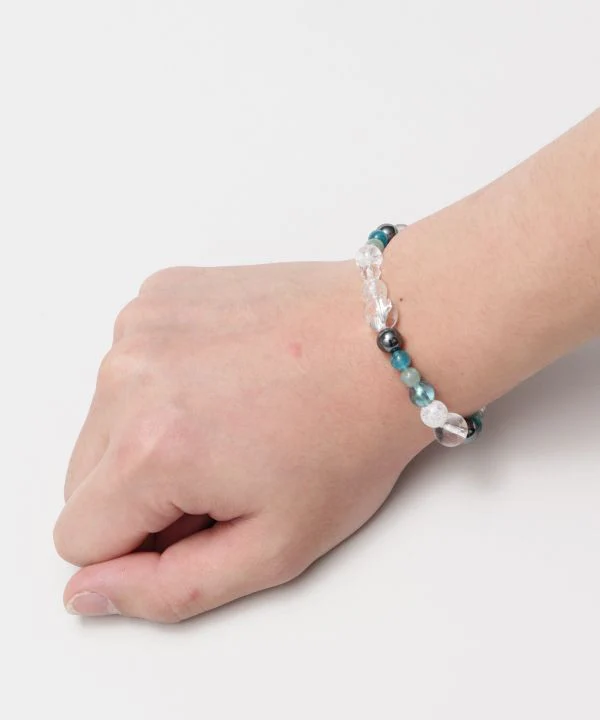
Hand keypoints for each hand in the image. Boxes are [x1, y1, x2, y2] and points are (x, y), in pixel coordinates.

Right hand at [54, 260, 426, 621]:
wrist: (390, 342)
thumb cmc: (349, 438)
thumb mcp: (274, 547)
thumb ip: (168, 589)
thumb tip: (88, 592)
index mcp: (151, 450)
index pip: (79, 538)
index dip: (142, 546)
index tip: (206, 517)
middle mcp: (128, 377)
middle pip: (84, 479)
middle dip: (143, 491)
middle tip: (227, 468)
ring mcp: (139, 325)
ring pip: (104, 421)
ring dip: (152, 434)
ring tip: (234, 418)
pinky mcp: (158, 295)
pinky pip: (129, 367)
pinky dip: (164, 382)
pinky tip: (228, 374)